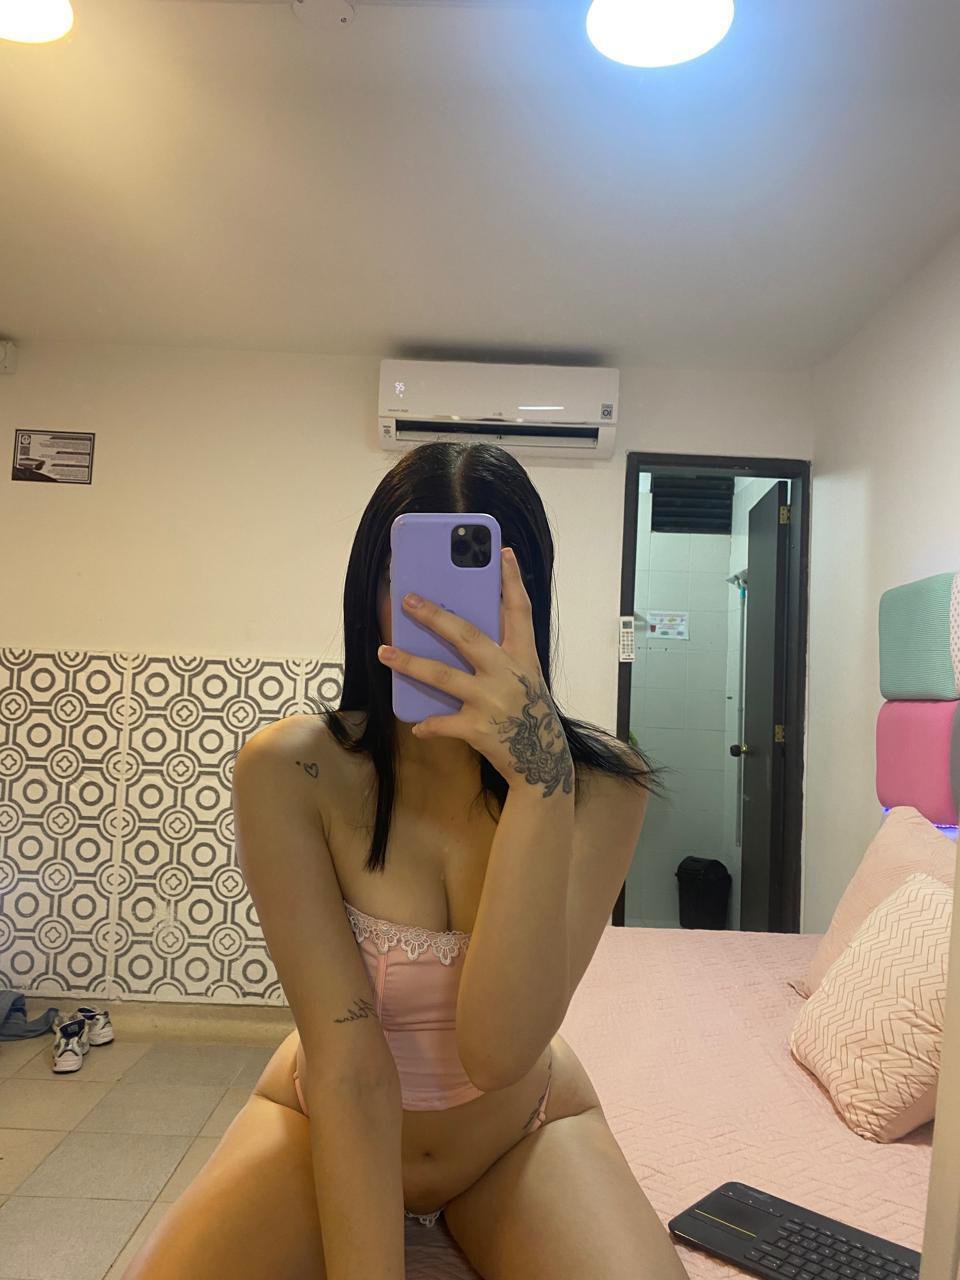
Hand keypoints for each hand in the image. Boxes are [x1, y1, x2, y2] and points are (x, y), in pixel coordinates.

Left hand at [377, 546, 573, 796]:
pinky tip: (416, 725)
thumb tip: (459, 631)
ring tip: (384, 651)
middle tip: (408, 600)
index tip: (503, 552)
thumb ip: (500, 656)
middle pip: (467, 636)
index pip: (519, 611)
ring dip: (410, 663)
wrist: (541, 762)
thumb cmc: (527, 714)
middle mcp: (508, 673)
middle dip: (435, 616)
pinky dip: (428, 724)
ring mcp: (492, 700)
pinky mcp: (478, 728)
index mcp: (523, 657)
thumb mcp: (524, 679)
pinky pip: (443, 723)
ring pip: (443, 676)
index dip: (511, 581)